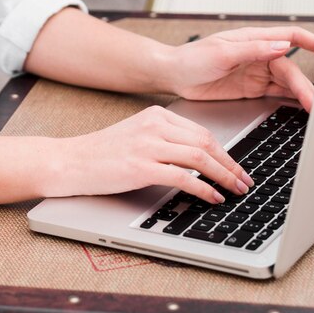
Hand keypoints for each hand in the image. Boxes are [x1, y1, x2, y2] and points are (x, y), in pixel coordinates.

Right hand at [53, 106, 253, 203]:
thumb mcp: (135, 136)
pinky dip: (203, 188)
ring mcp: (147, 145)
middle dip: (230, 164)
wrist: (69, 161)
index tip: (235, 167)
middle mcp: (153, 126)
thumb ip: (164, 140)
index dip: (225, 152)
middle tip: (244, 181)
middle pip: (206, 142)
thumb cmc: (99, 154)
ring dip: (223, 176)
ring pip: (199, 157)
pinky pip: (182, 176)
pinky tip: (212, 197)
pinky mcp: (140, 167)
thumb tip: (196, 158)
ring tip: (235, 190)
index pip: (201, 131)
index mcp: (155, 115)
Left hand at [170, 27, 313, 111]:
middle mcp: (259, 55)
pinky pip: (275, 93)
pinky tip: (300, 106)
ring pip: (285, 83)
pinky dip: (288, 100)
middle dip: (305, 84)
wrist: (173, 75)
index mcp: (254, 40)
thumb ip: (252, 50)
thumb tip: (281, 46)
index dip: (313, 42)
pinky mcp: (250, 88)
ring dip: (300, 94)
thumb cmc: (191, 58)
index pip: (291, 37)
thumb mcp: (221, 52)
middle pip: (290, 68)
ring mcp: (255, 73)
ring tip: (312, 107)